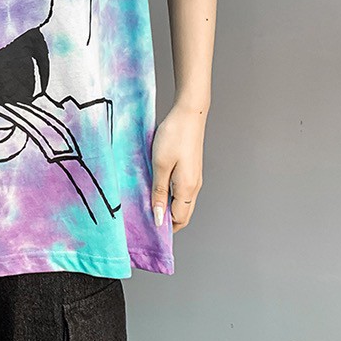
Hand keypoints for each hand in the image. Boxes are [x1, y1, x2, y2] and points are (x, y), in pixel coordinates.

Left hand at [151, 101, 207, 232]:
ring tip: (148, 203)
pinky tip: (157, 187)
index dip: (163, 226)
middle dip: (167, 220)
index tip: (146, 227)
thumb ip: (159, 192)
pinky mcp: (191, 169)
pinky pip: (182, 190)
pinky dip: (171, 195)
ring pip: (183, 202)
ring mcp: (195, 177)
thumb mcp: (160, 165)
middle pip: (182, 213)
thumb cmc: (173, 137)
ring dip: (168, 206)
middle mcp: (195, 187)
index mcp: (187, 189)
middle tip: (146, 218)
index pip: (178, 219)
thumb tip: (160, 218)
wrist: (189, 114)